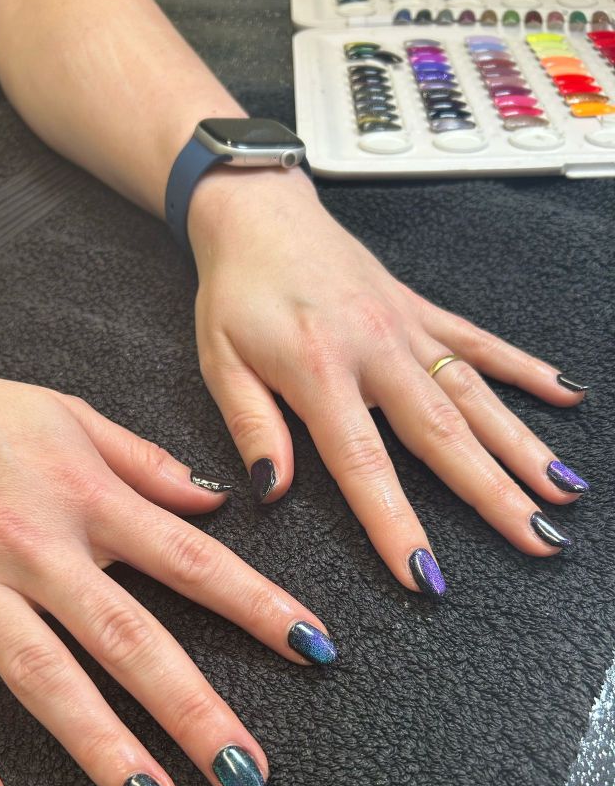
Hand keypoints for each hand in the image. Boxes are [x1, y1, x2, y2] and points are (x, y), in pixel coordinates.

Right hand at [0, 325, 334, 785]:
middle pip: (126, 636)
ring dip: (101, 746)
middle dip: (193, 708)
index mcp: (85, 494)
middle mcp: (34, 545)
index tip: (312, 648)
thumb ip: (147, 462)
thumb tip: (217, 499)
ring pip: (43, 676)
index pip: (190, 560)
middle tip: (247, 772)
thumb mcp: (70, 414)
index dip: (258, 606)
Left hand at [189, 168, 588, 596]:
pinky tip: (565, 395)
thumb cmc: (236, 290)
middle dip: (494, 494)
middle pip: (443, 434)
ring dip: (522, 444)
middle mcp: (376, 349)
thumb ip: (252, 427)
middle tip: (537, 539)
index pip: (363, 463)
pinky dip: (524, 368)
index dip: (394, 522)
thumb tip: (272, 492)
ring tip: (564, 490)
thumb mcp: (220, 362)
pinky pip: (480, 342)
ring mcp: (407, 328)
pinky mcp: (421, 310)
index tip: (423, 572)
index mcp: (319, 370)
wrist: (258, 213)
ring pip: (476, 393)